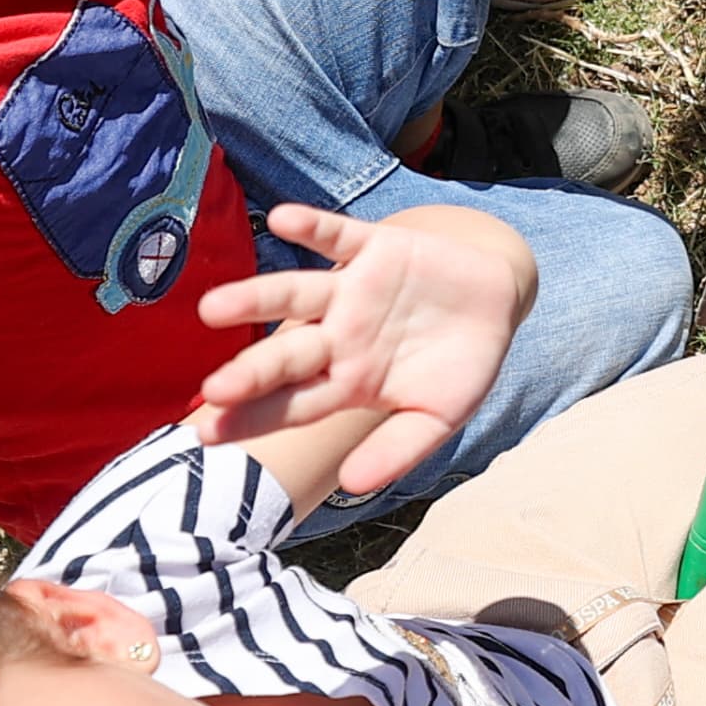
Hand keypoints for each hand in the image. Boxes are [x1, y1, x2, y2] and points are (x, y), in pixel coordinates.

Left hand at [196, 202, 541, 497]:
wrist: (496, 298)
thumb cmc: (459, 364)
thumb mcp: (439, 415)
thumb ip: (398, 449)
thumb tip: (351, 485)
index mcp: (347, 381)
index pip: (292, 405)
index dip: (253, 419)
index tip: (209, 435)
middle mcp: (337, 336)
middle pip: (285, 355)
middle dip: (250, 372)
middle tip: (213, 388)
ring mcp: (352, 291)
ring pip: (295, 293)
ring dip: (256, 298)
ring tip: (213, 307)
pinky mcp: (375, 248)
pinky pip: (338, 235)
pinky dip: (313, 226)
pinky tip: (281, 219)